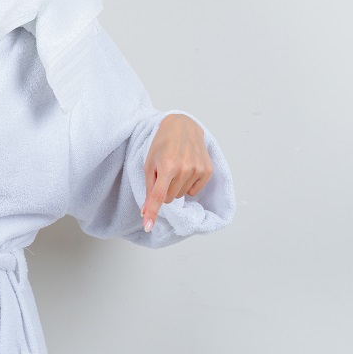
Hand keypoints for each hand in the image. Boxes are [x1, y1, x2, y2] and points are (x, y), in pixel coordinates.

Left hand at [142, 113, 212, 231]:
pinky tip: (186, 169)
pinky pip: (194, 191)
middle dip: (164, 190)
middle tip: (164, 173)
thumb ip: (149, 189)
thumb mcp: (149, 164)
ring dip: (176, 186)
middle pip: (170, 198)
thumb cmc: (162, 145)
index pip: (159, 196)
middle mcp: (185, 169)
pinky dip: (188, 184)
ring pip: (182, 195)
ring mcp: (198, 170)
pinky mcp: (208, 171)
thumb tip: (145, 212)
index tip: (148, 227)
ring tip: (175, 168)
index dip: (153, 212)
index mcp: (167, 167)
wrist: (183, 127)